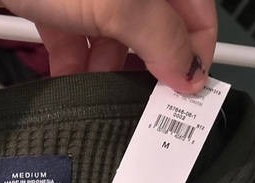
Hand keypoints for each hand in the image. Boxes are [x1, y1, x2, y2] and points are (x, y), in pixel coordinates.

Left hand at [0, 0, 216, 92]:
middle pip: (152, 31)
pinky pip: (76, 41)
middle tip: (140, 101)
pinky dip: (73, 65)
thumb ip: (161, 36)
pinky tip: (69, 84)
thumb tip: (190, 71)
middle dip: (144, 68)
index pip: (196, 13)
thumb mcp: (121, 2)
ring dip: (105, 71)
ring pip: (112, 40)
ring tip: (99, 94)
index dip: (194, 54)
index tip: (184, 94)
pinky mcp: (58, 5)